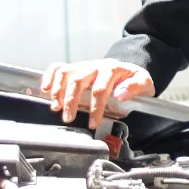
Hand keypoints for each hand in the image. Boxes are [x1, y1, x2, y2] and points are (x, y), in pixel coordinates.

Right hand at [39, 58, 154, 128]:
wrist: (129, 70)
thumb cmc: (135, 79)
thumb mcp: (144, 83)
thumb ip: (135, 87)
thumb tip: (121, 94)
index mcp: (113, 69)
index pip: (100, 88)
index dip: (95, 107)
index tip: (92, 123)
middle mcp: (96, 65)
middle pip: (79, 79)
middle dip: (72, 100)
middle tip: (68, 118)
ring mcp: (84, 66)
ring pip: (67, 72)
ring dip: (58, 90)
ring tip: (56, 107)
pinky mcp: (76, 68)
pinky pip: (59, 67)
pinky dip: (50, 76)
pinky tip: (45, 88)